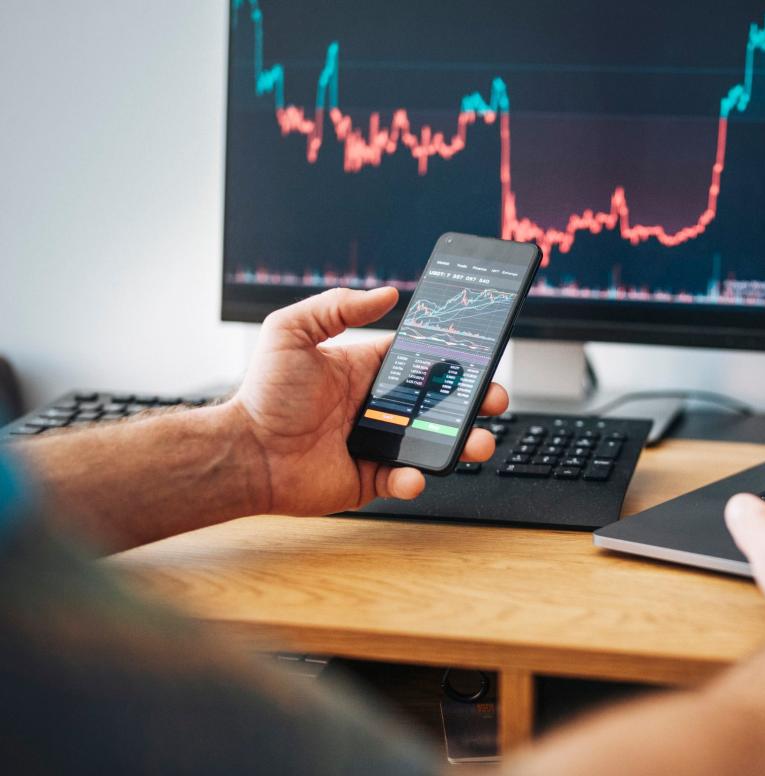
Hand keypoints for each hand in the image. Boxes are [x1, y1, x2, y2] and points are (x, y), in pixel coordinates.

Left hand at [227, 287, 507, 515]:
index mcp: (367, 370)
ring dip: (463, 443)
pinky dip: (415, 479)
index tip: (478, 355)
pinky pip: (405, 479)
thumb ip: (336, 306)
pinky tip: (411, 474)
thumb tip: (386, 293)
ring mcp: (378, 443)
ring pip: (434, 443)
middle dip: (475, 401)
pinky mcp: (371, 478)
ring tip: (479, 442)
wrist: (245, 453)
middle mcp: (378, 407)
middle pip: (441, 402)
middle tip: (494, 399)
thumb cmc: (263, 394)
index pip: (422, 360)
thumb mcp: (291, 331)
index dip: (453, 358)